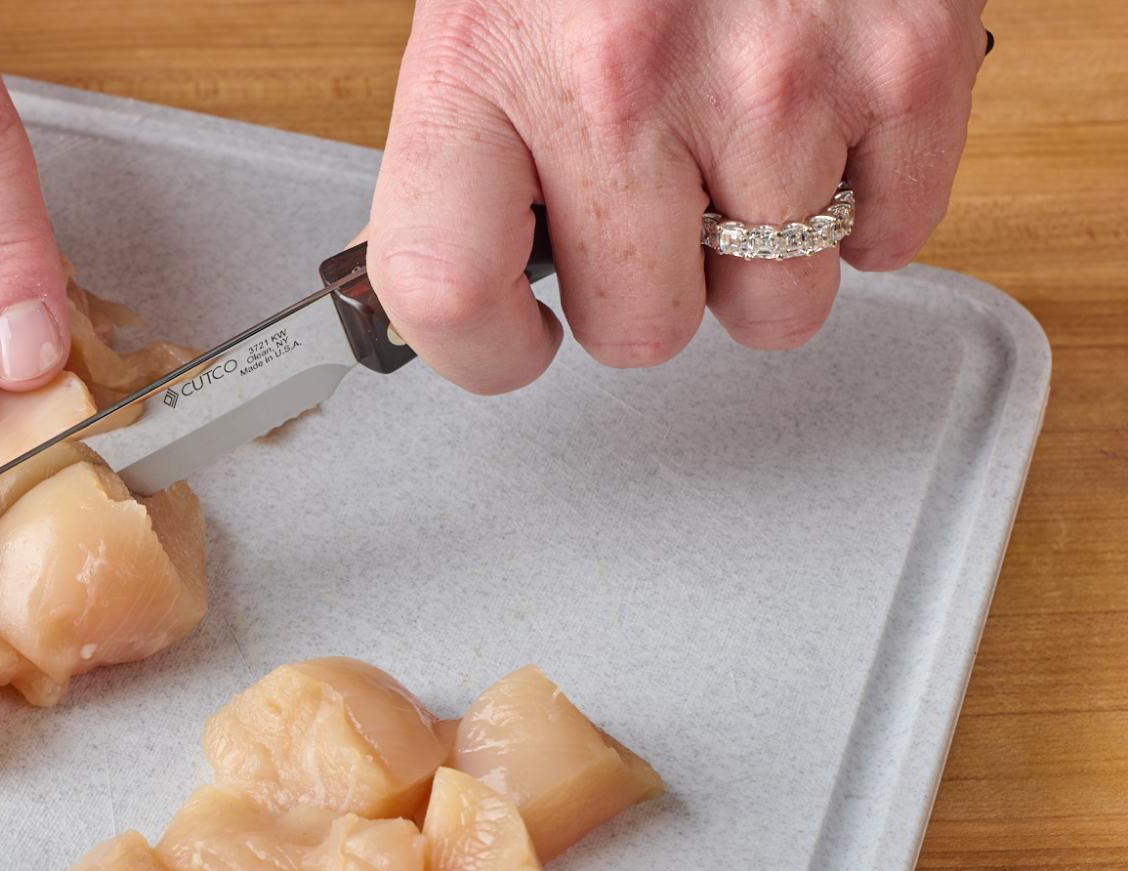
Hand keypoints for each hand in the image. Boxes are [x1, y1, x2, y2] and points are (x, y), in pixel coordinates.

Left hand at [366, 0, 988, 392]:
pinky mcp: (907, 57)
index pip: (449, 297)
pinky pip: (891, 237)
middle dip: (644, 287)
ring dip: (758, 253)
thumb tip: (470, 291)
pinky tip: (820, 125)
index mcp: (484, 59)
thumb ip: (471, 147)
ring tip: (737, 146)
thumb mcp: (484, 6)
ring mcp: (777, 75)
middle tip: (646, 202)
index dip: (483, 351)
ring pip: (776, 306)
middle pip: (641, 330)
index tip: (514, 337)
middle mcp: (622, 77)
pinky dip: (864, 205)